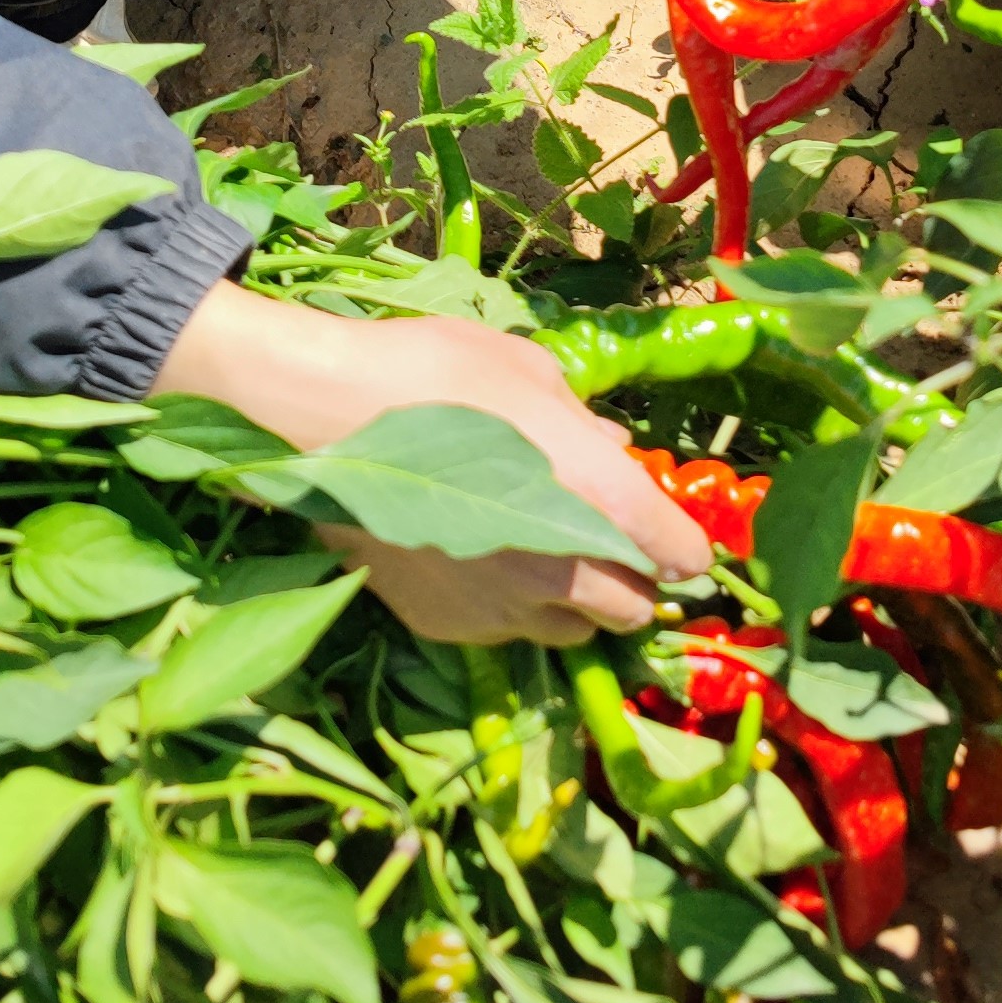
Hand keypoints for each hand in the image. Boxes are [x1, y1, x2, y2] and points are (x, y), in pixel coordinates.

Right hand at [148, 286, 711, 641]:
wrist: (316, 423)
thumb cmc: (430, 371)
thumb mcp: (526, 371)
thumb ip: (583, 421)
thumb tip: (614, 450)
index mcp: (596, 497)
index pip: (678, 552)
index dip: (685, 545)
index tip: (676, 535)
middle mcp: (561, 567)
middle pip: (633, 609)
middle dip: (633, 580)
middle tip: (610, 542)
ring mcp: (502, 607)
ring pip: (573, 631)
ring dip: (577, 602)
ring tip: (545, 554)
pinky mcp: (450, 626)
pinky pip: (506, 631)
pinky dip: (511, 608)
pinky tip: (480, 561)